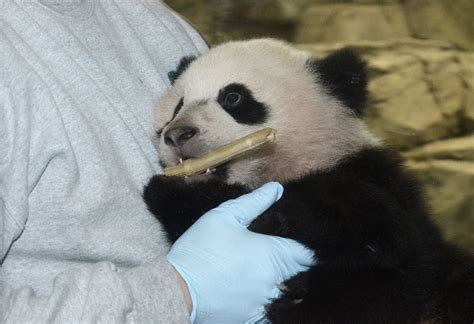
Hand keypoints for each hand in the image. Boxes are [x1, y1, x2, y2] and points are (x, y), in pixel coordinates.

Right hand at [167, 182, 314, 322]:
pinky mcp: (251, 319)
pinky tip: (256, 292)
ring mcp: (264, 304)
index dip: (307, 247)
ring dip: (286, 285)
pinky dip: (271, 303)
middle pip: (302, 276)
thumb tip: (278, 188)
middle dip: (298, 266)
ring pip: (289, 295)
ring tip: (270, 273)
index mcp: (272, 255)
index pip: (307, 254)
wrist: (177, 289)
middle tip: (287, 256)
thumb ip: (254, 201)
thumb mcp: (224, 216)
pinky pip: (272, 313)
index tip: (301, 242)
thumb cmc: (201, 249)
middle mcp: (274, 283)